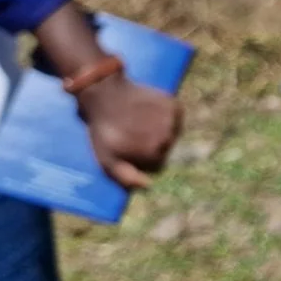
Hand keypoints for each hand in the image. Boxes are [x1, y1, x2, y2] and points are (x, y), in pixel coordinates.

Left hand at [77, 75, 182, 189]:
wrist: (106, 94)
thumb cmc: (105, 130)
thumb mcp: (107, 159)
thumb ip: (127, 177)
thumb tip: (148, 185)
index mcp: (153, 153)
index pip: (158, 165)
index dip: (141, 159)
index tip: (127, 148)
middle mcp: (168, 138)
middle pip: (166, 150)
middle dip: (151, 144)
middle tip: (131, 133)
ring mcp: (173, 120)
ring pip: (172, 134)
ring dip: (159, 130)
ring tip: (138, 121)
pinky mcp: (175, 105)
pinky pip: (176, 118)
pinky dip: (165, 116)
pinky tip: (147, 111)